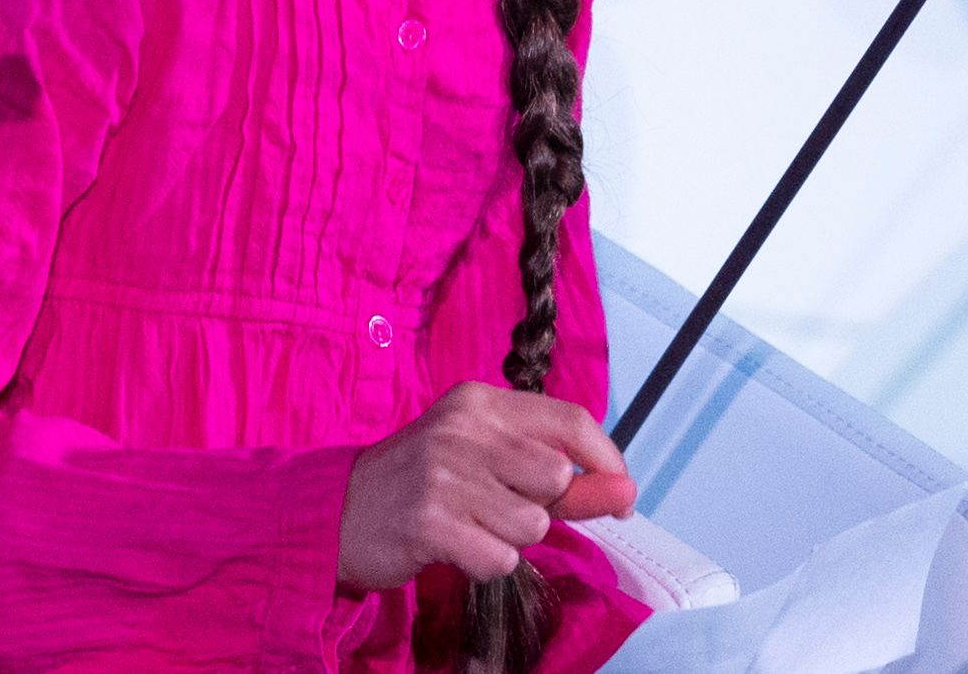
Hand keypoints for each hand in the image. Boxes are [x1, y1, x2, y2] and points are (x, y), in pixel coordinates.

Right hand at [338, 381, 635, 589]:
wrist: (340, 512)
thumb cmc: (425, 484)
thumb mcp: (488, 463)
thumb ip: (562, 480)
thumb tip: (628, 491)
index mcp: (480, 402)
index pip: (571, 419)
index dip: (606, 460)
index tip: (620, 494)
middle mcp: (462, 428)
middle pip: (555, 477)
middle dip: (541, 508)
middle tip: (498, 508)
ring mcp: (443, 473)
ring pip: (532, 525)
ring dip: (509, 540)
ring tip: (469, 526)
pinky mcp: (428, 520)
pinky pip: (499, 559)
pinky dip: (485, 564)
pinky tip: (454, 548)